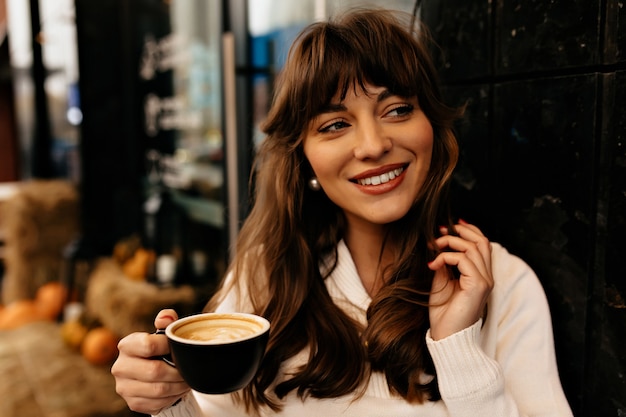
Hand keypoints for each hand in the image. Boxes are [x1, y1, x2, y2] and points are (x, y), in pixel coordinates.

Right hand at [111, 309, 189, 414]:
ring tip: (187, 380)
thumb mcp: (163, 333)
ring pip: (158, 389)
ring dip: (178, 386)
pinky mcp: (132, 403)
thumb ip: (166, 321)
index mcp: (127, 345)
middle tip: (188, 370)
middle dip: (177, 371)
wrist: (153, 375)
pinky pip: (157, 403)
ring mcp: (124, 387)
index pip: (148, 345)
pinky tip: (177, 389)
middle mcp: (120, 366)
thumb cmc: (160, 350)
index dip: (168, 346)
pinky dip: (172, 397)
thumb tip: (166, 317)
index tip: (179, 348)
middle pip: (155, 370)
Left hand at [427, 220, 492, 340]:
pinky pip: (464, 260)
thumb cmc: (444, 314)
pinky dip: (446, 257)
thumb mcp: (442, 283)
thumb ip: (445, 266)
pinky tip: (434, 265)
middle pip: (482, 241)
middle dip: (460, 232)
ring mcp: (485, 281)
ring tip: (434, 246)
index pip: (483, 245)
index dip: (469, 231)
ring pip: (473, 248)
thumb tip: (440, 250)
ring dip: (451, 242)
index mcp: (481, 276)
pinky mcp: (478, 286)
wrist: (447, 336)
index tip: (450, 227)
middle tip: (440, 232)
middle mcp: (487, 277)